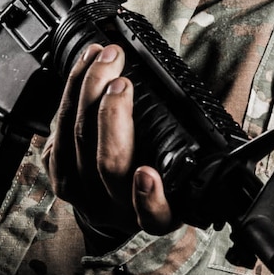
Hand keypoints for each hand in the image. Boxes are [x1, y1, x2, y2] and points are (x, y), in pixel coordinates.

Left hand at [47, 42, 176, 241]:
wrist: (113, 204)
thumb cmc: (157, 182)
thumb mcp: (183, 183)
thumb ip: (190, 162)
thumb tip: (216, 124)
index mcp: (155, 216)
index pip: (153, 216)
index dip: (148, 198)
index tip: (147, 173)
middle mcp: (116, 209)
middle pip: (109, 164)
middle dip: (113, 117)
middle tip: (122, 83)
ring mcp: (82, 193)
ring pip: (77, 139)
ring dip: (88, 90)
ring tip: (104, 58)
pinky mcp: (58, 173)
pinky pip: (58, 129)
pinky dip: (71, 89)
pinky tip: (85, 64)